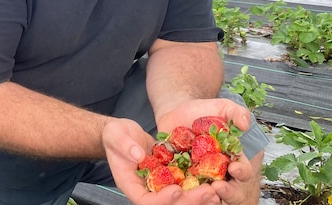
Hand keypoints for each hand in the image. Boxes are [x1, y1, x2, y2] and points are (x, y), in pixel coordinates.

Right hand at [101, 119, 222, 204]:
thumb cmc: (116, 135)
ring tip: (216, 190)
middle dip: (189, 200)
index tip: (176, 190)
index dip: (162, 199)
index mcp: (130, 185)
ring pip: (180, 198)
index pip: (146, 201)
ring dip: (198, 197)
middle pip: (168, 204)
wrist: (124, 133)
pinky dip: (198, 185)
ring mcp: (160, 185)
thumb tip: (138, 155)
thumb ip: (124, 145)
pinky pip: (185, 185)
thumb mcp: (115, 134)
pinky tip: (215, 180)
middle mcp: (147, 189)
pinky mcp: (170, 177)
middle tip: (207, 192)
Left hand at [154, 98, 262, 204]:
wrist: (177, 111)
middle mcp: (219, 171)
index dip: (242, 172)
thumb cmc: (204, 111)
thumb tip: (245, 124)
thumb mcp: (222, 107)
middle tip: (219, 186)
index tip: (235, 168)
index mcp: (233, 158)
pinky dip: (185, 192)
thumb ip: (236, 112)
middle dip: (228, 191)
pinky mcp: (182, 177)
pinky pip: (184, 190)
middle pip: (230, 190)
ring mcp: (200, 176)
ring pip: (209, 194)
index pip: (243, 171)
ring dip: (208, 195)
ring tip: (205, 191)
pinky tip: (181, 190)